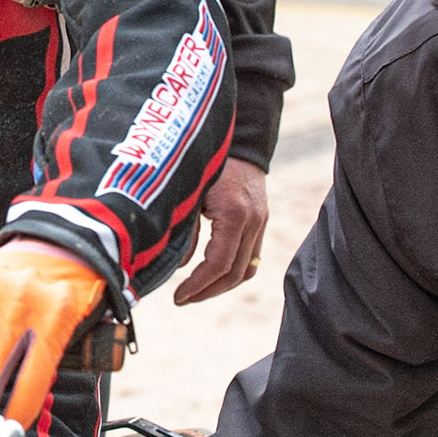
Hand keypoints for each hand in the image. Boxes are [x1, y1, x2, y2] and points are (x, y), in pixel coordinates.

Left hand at [172, 157, 270, 304]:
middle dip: (207, 291)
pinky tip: (211, 274)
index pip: (218, 264)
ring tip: (196, 291)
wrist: (237, 137)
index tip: (178, 296)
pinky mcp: (261, 221)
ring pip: (247, 269)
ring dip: (221, 285)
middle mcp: (253, 221)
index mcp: (234, 214)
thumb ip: (184, 231)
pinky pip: (251, 257)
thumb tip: (177, 267)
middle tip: (183, 299)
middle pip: (235, 273)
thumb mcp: (189, 194)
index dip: (197, 285)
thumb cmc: (206, 163)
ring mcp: (261, 222)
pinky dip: (232, 270)